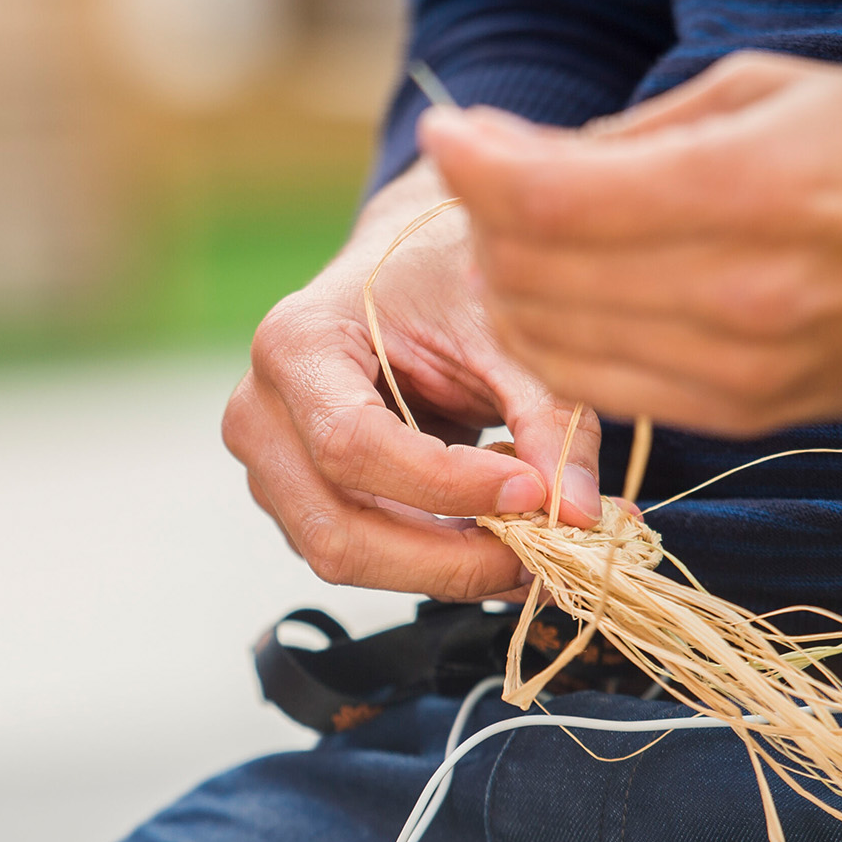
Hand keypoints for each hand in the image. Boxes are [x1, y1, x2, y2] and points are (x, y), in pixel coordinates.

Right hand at [224, 161, 602, 599]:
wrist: (407, 271)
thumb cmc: (446, 281)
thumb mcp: (504, 332)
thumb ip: (547, 419)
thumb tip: (580, 516)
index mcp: (297, 344)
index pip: (353, 446)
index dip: (446, 487)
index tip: (533, 492)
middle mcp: (261, 413)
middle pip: (339, 530)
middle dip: (450, 558)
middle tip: (543, 553)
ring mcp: (271, 468)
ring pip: (347, 558)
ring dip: (447, 569)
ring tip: (531, 548)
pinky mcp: (301, 502)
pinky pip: (364, 556)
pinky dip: (437, 562)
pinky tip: (496, 539)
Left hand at [420, 52, 841, 436]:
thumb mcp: (777, 91)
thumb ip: (636, 136)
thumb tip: (518, 158)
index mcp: (754, 191)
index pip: (554, 200)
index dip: (478, 165)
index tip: (452, 133)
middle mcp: (742, 295)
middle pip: (537, 278)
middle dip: (488, 223)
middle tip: (494, 177)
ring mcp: (743, 372)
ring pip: (555, 347)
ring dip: (514, 289)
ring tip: (531, 236)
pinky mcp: (747, 415)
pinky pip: (606, 389)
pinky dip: (565, 342)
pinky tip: (576, 295)